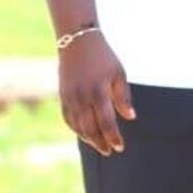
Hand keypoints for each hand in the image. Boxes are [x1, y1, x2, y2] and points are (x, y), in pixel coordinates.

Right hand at [58, 32, 132, 155]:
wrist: (76, 40)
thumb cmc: (103, 57)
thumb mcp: (118, 73)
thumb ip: (123, 97)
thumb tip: (130, 117)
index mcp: (98, 91)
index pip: (106, 122)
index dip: (113, 137)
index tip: (120, 147)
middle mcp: (81, 96)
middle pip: (90, 128)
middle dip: (100, 142)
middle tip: (110, 151)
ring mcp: (69, 96)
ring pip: (77, 125)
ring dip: (88, 138)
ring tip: (99, 146)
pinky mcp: (62, 95)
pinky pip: (68, 118)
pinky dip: (76, 128)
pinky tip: (85, 134)